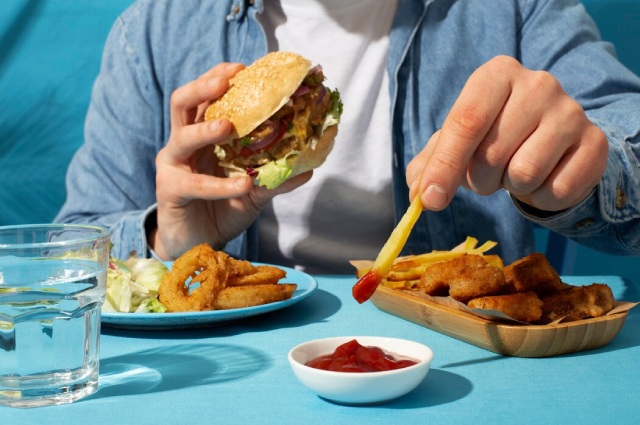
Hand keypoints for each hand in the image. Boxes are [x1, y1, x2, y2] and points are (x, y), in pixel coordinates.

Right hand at [152, 62, 311, 259]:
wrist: (197, 246)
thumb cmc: (221, 210)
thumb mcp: (252, 192)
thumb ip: (273, 178)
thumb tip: (309, 169)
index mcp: (201, 136)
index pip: (206, 98)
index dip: (219, 78)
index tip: (243, 67)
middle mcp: (183, 144)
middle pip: (183, 103)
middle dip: (203, 88)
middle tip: (225, 82)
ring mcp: (173, 165)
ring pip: (182, 136)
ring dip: (205, 129)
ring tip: (228, 128)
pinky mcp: (169, 190)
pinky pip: (194, 183)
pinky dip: (219, 185)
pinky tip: (243, 186)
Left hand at [406, 55, 607, 212]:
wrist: (552, 140)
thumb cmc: (493, 138)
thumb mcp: (456, 143)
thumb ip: (429, 165)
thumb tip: (419, 194)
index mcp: (496, 74)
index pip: (465, 122)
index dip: (445, 166)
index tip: (430, 200)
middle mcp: (538, 83)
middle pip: (491, 154)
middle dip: (481, 178)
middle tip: (489, 172)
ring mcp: (571, 111)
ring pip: (524, 173)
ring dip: (511, 186)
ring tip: (516, 169)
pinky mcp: (595, 143)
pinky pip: (556, 190)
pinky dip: (541, 197)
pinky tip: (544, 177)